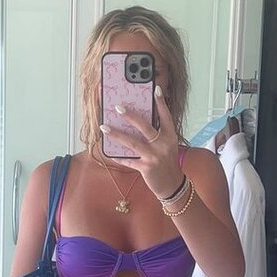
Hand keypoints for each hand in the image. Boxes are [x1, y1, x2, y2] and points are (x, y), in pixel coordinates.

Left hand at [100, 85, 183, 199]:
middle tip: (118, 107)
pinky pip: (129, 160)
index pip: (166, 116)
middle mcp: (163, 145)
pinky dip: (119, 157)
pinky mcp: (146, 168)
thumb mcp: (167, 147)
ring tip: (104, 127)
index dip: (161, 103)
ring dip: (116, 134)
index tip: (156, 89)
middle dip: (130, 116)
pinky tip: (109, 153)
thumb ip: (157, 136)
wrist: (172, 186)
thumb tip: (136, 124)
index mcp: (170, 137)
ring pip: (132, 143)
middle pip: (145, 127)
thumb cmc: (167, 164)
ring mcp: (154, 157)